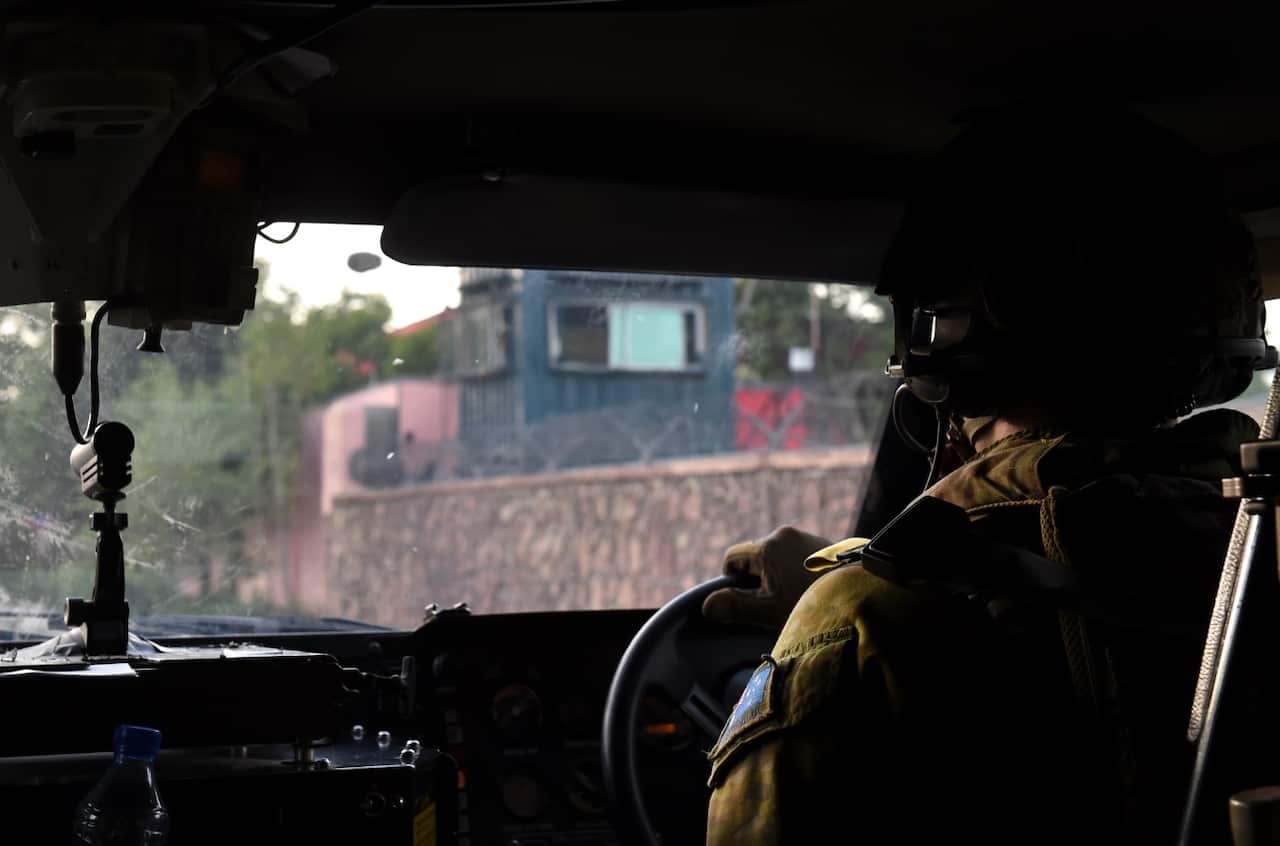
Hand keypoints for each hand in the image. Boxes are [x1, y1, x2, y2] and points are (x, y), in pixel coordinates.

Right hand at [701, 526, 832, 628]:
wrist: (866, 593)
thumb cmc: (812, 604)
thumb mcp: (770, 611)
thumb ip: (735, 608)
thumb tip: (706, 606)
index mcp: (767, 547)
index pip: (732, 558)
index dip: (733, 581)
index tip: (747, 601)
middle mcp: (784, 534)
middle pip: (756, 557)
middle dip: (759, 580)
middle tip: (776, 605)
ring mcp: (806, 536)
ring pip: (779, 556)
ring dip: (780, 575)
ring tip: (798, 599)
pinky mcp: (824, 542)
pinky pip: (799, 555)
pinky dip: (799, 570)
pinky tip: (813, 590)